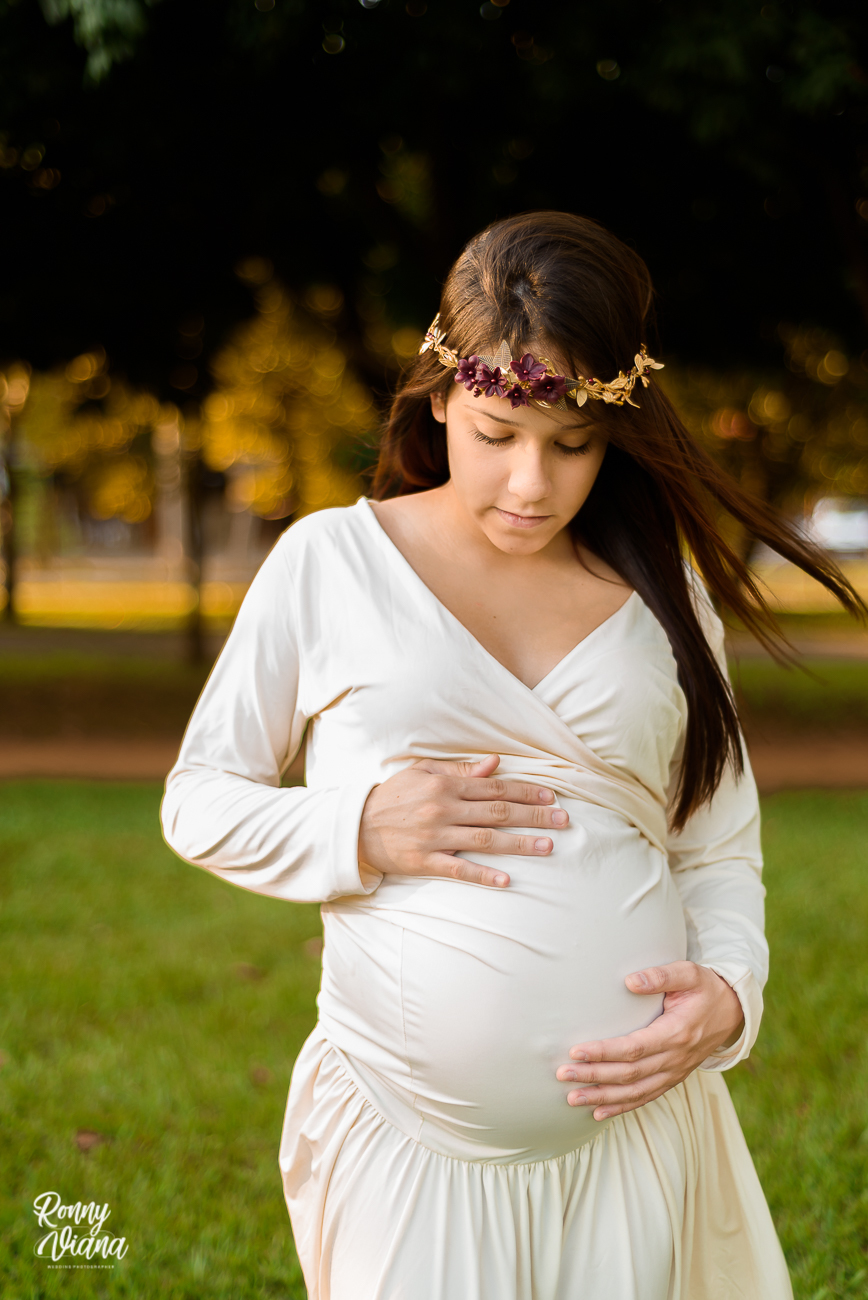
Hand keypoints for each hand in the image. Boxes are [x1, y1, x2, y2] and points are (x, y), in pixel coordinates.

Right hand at [358, 753, 568, 888]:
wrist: (355, 827)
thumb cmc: (393, 797)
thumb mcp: (423, 774)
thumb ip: (460, 771)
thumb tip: (495, 765)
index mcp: (445, 786)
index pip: (494, 788)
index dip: (525, 791)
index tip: (551, 796)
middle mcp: (443, 809)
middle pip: (497, 812)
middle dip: (533, 815)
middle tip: (563, 820)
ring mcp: (435, 837)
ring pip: (486, 840)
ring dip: (519, 843)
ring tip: (547, 846)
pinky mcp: (425, 861)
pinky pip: (459, 869)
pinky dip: (483, 875)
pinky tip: (506, 880)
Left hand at [556, 960, 744, 1119]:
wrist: (732, 1012)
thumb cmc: (705, 989)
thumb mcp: (689, 973)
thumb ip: (661, 976)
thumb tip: (630, 981)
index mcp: (677, 1033)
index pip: (634, 1048)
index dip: (605, 1052)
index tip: (577, 1050)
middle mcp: (675, 1059)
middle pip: (629, 1074)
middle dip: (594, 1076)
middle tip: (563, 1075)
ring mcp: (674, 1072)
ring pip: (634, 1091)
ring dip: (602, 1097)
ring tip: (572, 1098)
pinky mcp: (672, 1079)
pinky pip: (645, 1097)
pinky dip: (621, 1107)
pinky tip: (598, 1112)